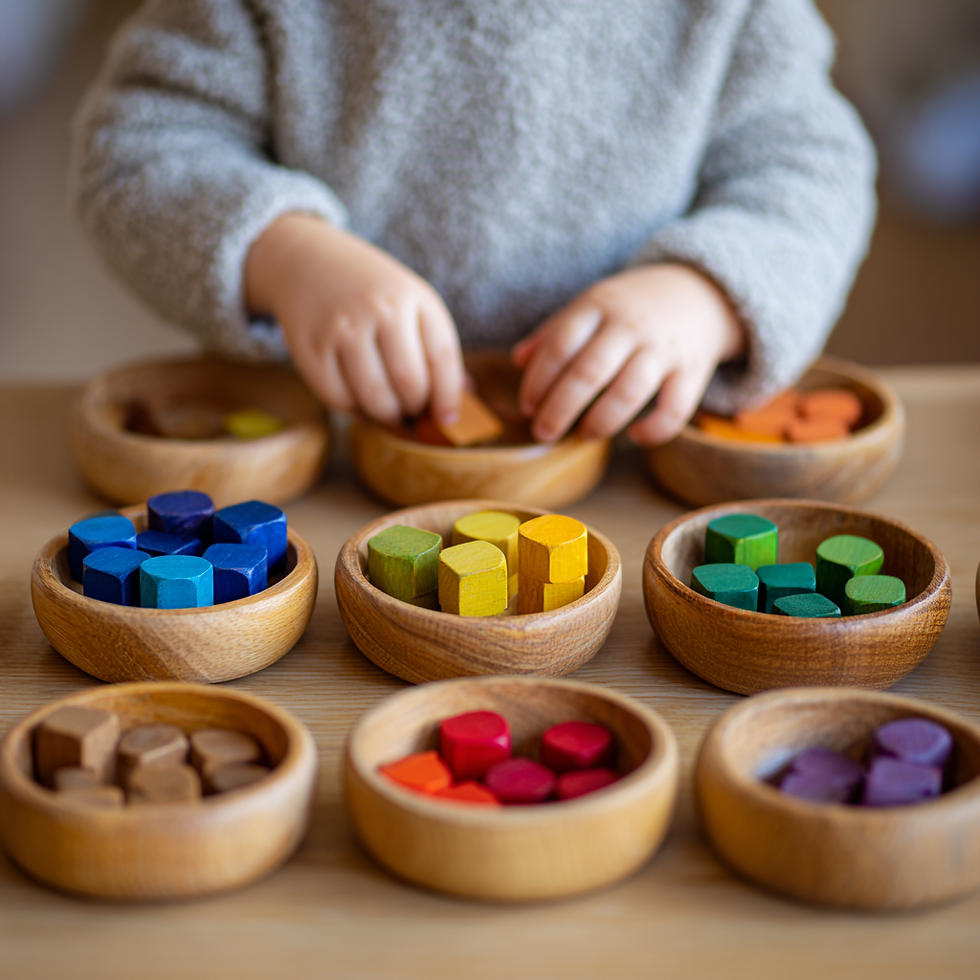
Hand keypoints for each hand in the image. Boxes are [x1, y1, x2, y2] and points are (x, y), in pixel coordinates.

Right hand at [245, 214, 463, 425]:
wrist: (307, 260)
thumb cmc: (371, 291)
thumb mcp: (410, 300)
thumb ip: (435, 347)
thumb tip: (456, 404)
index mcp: (412, 296)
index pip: (443, 358)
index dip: (449, 397)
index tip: (447, 419)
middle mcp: (378, 309)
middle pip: (410, 384)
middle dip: (416, 409)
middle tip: (412, 412)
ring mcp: (341, 328)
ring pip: (375, 399)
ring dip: (388, 416)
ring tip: (390, 411)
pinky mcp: (310, 348)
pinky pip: (339, 400)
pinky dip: (355, 412)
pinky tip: (361, 404)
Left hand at [512, 263, 744, 444]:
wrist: (700, 292)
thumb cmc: (630, 307)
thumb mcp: (590, 306)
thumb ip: (553, 332)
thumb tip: (517, 361)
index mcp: (598, 306)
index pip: (560, 345)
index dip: (538, 381)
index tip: (527, 406)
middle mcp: (630, 325)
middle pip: (589, 372)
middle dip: (560, 409)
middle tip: (544, 432)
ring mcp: (664, 348)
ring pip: (628, 393)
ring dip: (600, 422)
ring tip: (583, 435)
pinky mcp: (693, 370)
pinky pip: (675, 409)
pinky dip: (654, 430)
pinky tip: (635, 436)